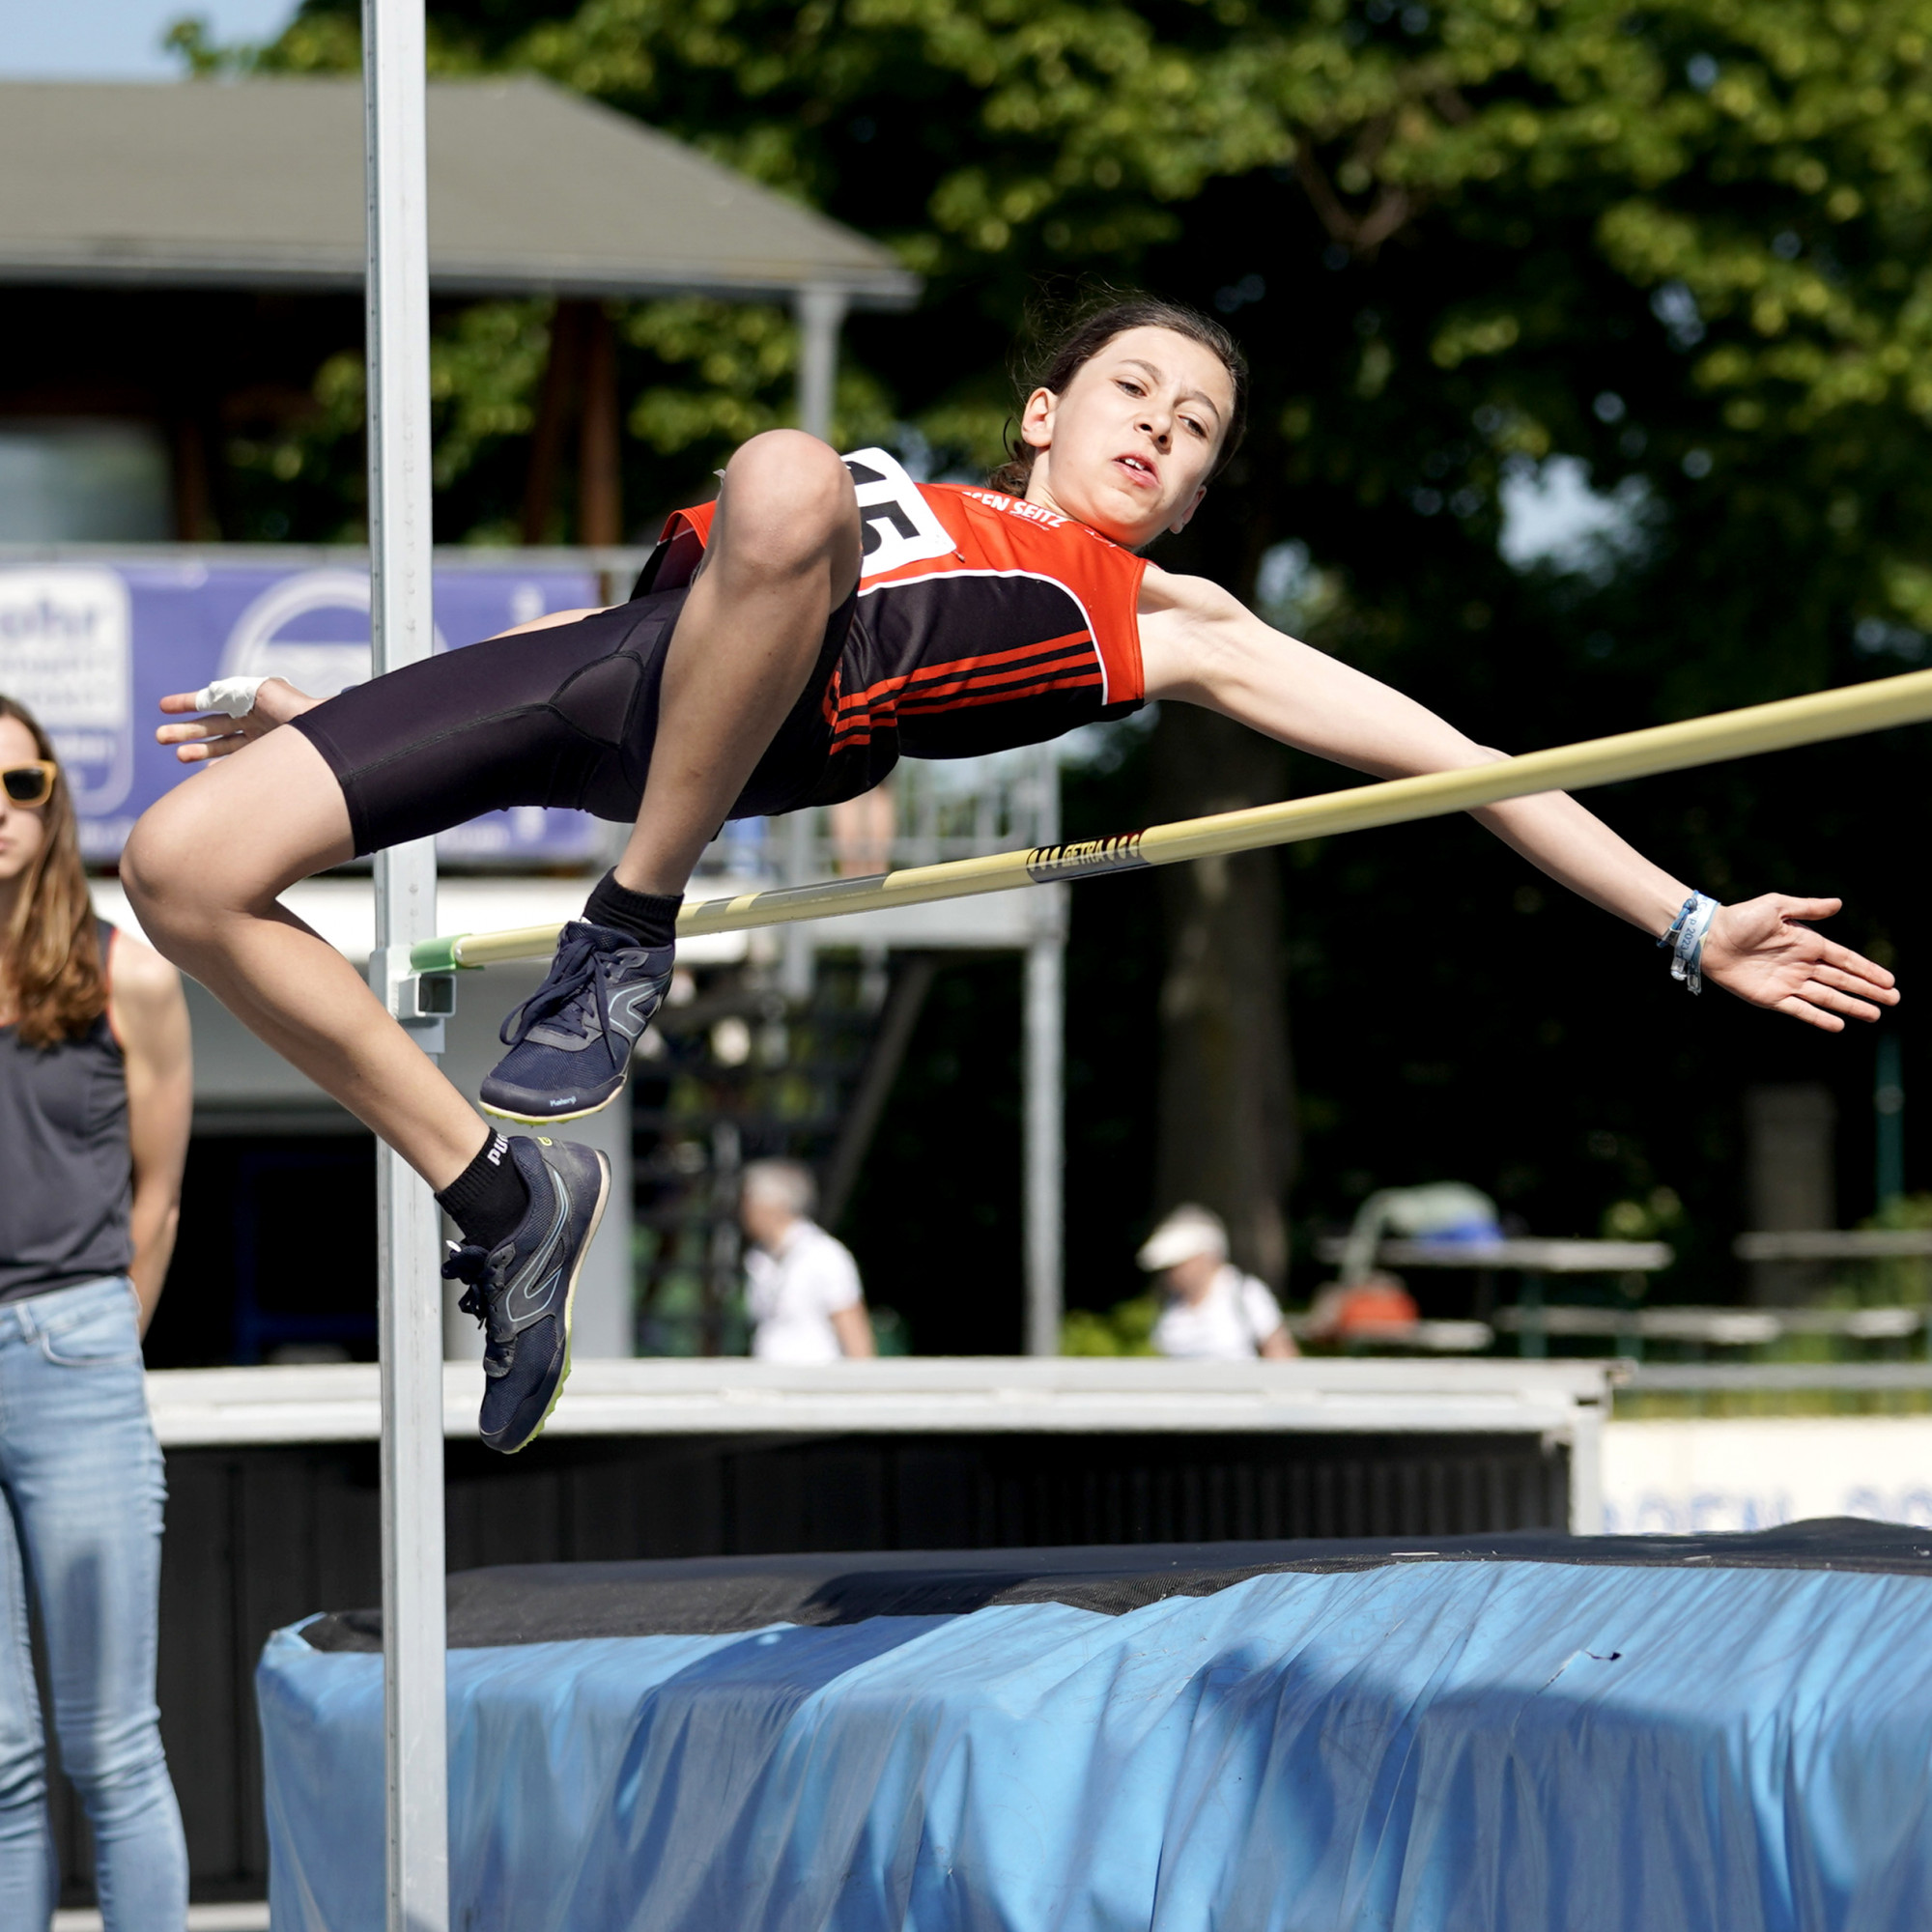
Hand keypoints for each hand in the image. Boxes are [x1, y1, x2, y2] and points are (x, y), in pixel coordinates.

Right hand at [154, 677, 314, 762]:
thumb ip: (236, 692)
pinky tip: (206, 774)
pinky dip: (222, 770)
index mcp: (250, 701)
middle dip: (185, 730)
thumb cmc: (298, 708)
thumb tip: (209, 694)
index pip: (213, 701)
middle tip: (159, 737)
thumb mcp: (263, 692)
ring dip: (198, 751)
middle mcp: (253, 720)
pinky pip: (238, 765)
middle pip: (212, 726)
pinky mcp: (267, 759)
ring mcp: (260, 740)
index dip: (187, 703)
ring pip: (222, 746)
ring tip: (179, 755)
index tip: (162, 706)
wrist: (325, 734)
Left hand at [1699, 895, 1898, 1031]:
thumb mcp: (1777, 906)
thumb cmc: (1741, 918)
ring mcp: (1788, 983)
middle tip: (1893, 1000)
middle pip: (1843, 980)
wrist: (1710, 938)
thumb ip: (1808, 908)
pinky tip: (1839, 1025)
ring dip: (1850, 1006)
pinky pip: (1801, 1010)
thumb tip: (1839, 903)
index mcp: (1808, 943)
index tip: (1889, 981)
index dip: (1868, 970)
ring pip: (1827, 997)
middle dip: (1868, 991)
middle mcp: (1802, 965)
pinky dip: (1819, 1018)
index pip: (1845, 959)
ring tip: (1875, 1015)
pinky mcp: (1772, 998)